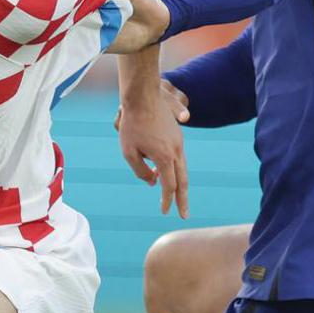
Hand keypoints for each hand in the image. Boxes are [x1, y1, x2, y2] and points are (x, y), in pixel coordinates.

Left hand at [116, 78, 190, 217]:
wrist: (143, 97)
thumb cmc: (132, 124)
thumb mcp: (129, 152)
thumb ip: (141, 171)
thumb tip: (152, 182)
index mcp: (164, 157)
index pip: (169, 185)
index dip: (167, 200)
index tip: (164, 211)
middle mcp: (176, 151)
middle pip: (183, 181)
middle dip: (183, 199)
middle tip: (184, 214)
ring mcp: (179, 143)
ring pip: (182, 169)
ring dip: (178, 184)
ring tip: (174, 197)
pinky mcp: (177, 136)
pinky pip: (178, 157)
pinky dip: (173, 169)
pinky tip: (161, 171)